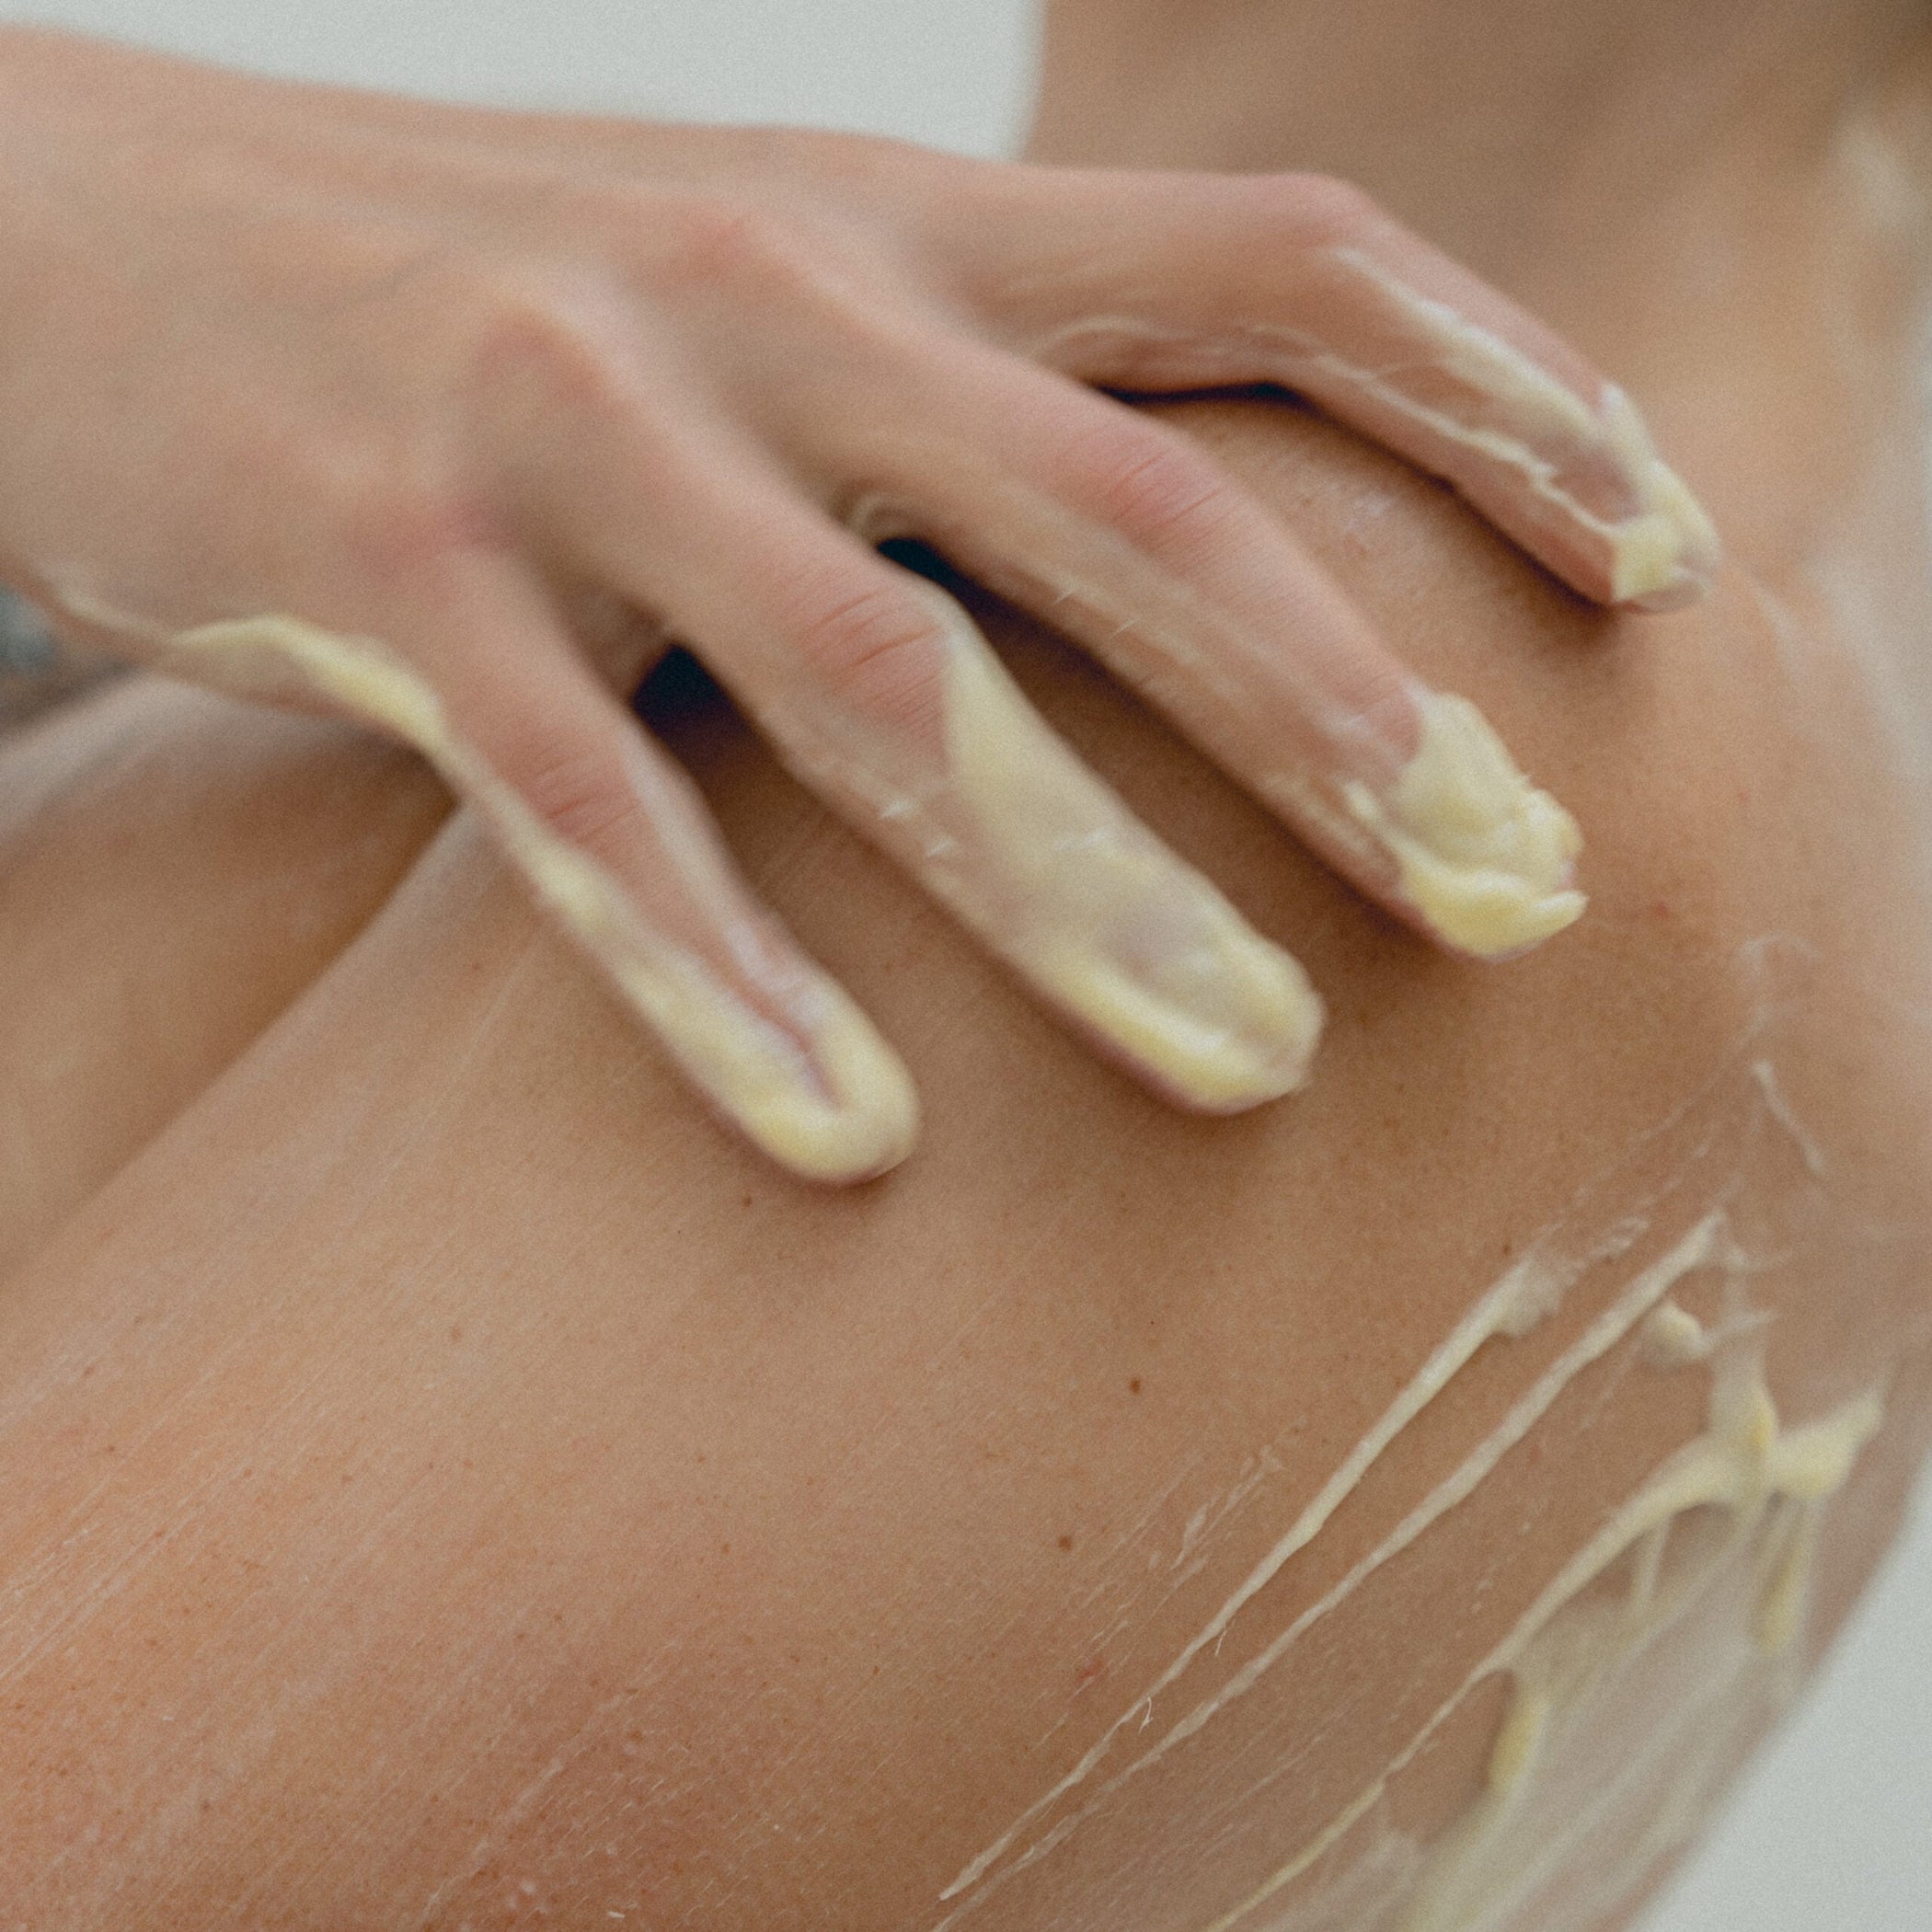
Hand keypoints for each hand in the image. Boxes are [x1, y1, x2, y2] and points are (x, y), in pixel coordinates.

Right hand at [0, 28, 1718, 1181]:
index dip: (1500, 394)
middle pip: (1126, 505)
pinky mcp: (383, 575)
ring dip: (1086, 895)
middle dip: (1348, 708)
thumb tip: (1205, 568)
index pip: (1278, 260)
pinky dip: (725, 983)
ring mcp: (569, 431)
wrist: (107, 225)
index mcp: (899, 220)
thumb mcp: (771, 285)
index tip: (1664, 558)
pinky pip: (585, 812)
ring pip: (876, 685)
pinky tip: (856, 1141)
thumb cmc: (503, 297)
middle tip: (1532, 897)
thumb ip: (979, 393)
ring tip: (1260, 1071)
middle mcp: (763, 292)